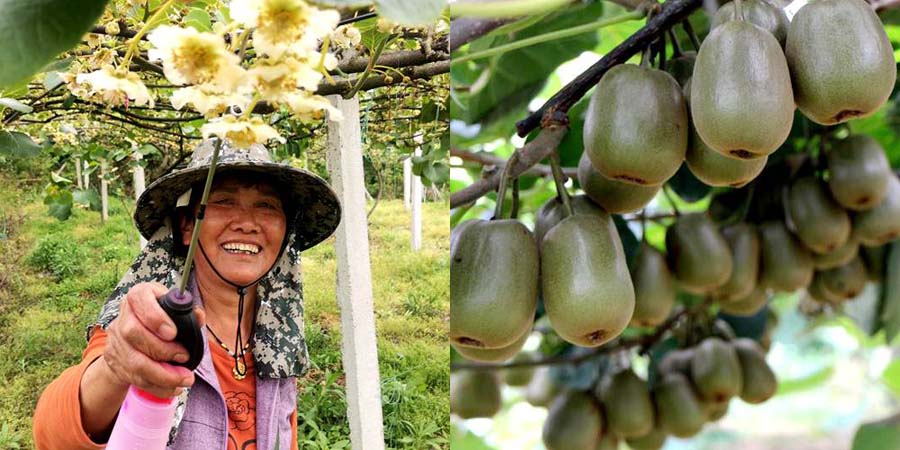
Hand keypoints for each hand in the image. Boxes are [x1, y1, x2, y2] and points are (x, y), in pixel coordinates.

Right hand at [103, 282, 205, 397]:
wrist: (130, 337)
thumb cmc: (159, 319)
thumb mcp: (172, 309)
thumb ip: (186, 312)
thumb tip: (198, 316)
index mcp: (138, 297)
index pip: (139, 298)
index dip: (155, 316)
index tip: (172, 332)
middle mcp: (123, 317)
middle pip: (134, 333)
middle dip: (163, 350)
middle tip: (185, 357)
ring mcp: (116, 341)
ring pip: (134, 361)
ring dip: (163, 375)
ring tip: (185, 379)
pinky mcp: (116, 362)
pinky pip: (135, 379)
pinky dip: (157, 387)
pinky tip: (173, 388)